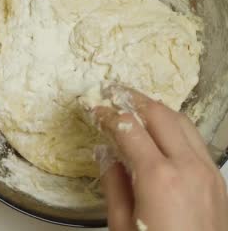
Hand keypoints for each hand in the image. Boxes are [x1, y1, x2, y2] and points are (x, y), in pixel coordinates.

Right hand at [93, 86, 227, 230]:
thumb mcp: (123, 225)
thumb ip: (114, 183)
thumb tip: (106, 154)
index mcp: (158, 177)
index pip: (129, 128)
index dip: (108, 114)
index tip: (95, 108)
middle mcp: (187, 167)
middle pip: (160, 114)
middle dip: (134, 99)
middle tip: (114, 92)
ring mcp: (207, 172)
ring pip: (183, 122)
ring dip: (157, 109)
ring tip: (136, 105)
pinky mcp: (217, 181)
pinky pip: (195, 141)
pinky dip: (175, 128)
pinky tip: (160, 133)